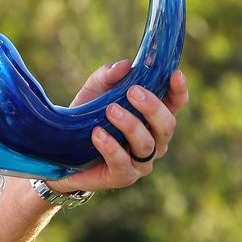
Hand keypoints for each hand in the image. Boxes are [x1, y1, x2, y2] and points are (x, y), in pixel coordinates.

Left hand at [46, 60, 189, 193]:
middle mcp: (154, 141)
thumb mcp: (95, 90)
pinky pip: (123, 163)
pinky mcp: (123, 176)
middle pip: (167, 125)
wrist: (62, 149)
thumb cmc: (87, 116)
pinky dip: (111, 147)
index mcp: (153, 118)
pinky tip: (98, 134)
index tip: (175, 74)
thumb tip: (125, 65)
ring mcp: (141, 161)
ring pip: (147, 145)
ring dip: (131, 125)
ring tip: (111, 110)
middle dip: (153, 107)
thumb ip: (109, 76)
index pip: (175, 104)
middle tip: (133, 92)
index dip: (179, 91)